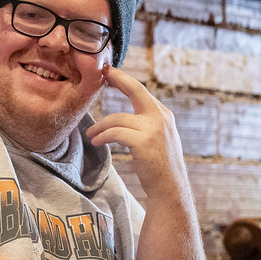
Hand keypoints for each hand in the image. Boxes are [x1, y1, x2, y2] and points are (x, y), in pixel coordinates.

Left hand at [86, 66, 189, 202]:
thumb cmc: (159, 165)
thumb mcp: (157, 138)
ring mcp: (153, 129)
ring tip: (91, 135)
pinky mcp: (143, 142)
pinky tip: (97, 142)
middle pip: (136, 90)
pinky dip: (102, 137)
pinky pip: (115, 133)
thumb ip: (146, 123)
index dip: (124, 80)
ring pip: (118, 118)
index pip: (141, 91)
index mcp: (163, 114)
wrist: (169, 187)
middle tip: (101, 76)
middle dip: (118, 79)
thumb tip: (125, 117)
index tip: (110, 72)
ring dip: (100, 126)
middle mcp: (161, 117)